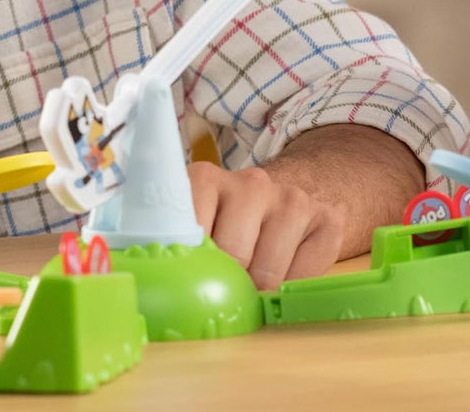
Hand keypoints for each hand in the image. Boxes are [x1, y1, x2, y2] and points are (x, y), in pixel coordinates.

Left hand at [188, 124, 423, 289]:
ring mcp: (292, 198)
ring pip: (269, 270)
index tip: (184, 283)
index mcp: (205, 180)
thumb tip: (142, 285)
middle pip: (232, 256)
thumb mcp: (187, 228)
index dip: (186, 264)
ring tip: (250, 282)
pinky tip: (282, 273)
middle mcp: (252, 183)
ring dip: (258, 288)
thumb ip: (168, 246)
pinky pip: (307, 271)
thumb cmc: (223, 227)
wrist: (279, 204)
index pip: (187, 225)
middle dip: (225, 284)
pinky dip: (291, 286)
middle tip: (221, 289)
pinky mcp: (327, 217)